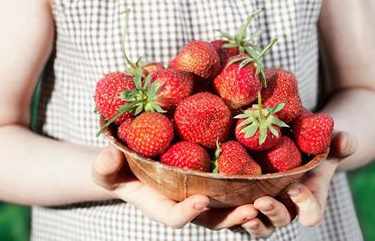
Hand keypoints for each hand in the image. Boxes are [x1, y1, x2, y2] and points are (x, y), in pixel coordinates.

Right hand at [92, 145, 258, 230]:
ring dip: (247, 206)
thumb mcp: (106, 168)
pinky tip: (270, 177)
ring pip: (228, 207)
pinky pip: (234, 189)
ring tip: (266, 199)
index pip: (174, 217)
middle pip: (211, 218)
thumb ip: (104, 166)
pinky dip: (251, 188)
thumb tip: (109, 156)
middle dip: (230, 217)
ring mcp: (201, 194)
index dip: (187, 213)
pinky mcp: (214, 182)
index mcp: (160, 205)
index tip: (200, 200)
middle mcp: (185, 204)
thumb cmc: (118, 168)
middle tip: (250, 209)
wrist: (134, 161)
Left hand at [239, 131, 356, 237]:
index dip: (305, 205)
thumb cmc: (313, 147)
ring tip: (246, 213)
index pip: (311, 212)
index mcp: (309, 199)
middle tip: (263, 200)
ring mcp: (266, 208)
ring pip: (260, 225)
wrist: (292, 146)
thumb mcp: (328, 142)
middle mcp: (288, 208)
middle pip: (282, 220)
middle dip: (274, 212)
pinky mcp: (246, 203)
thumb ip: (340, 143)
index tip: (296, 188)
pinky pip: (238, 217)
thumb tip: (345, 140)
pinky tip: (222, 204)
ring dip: (252, 222)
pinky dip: (232, 214)